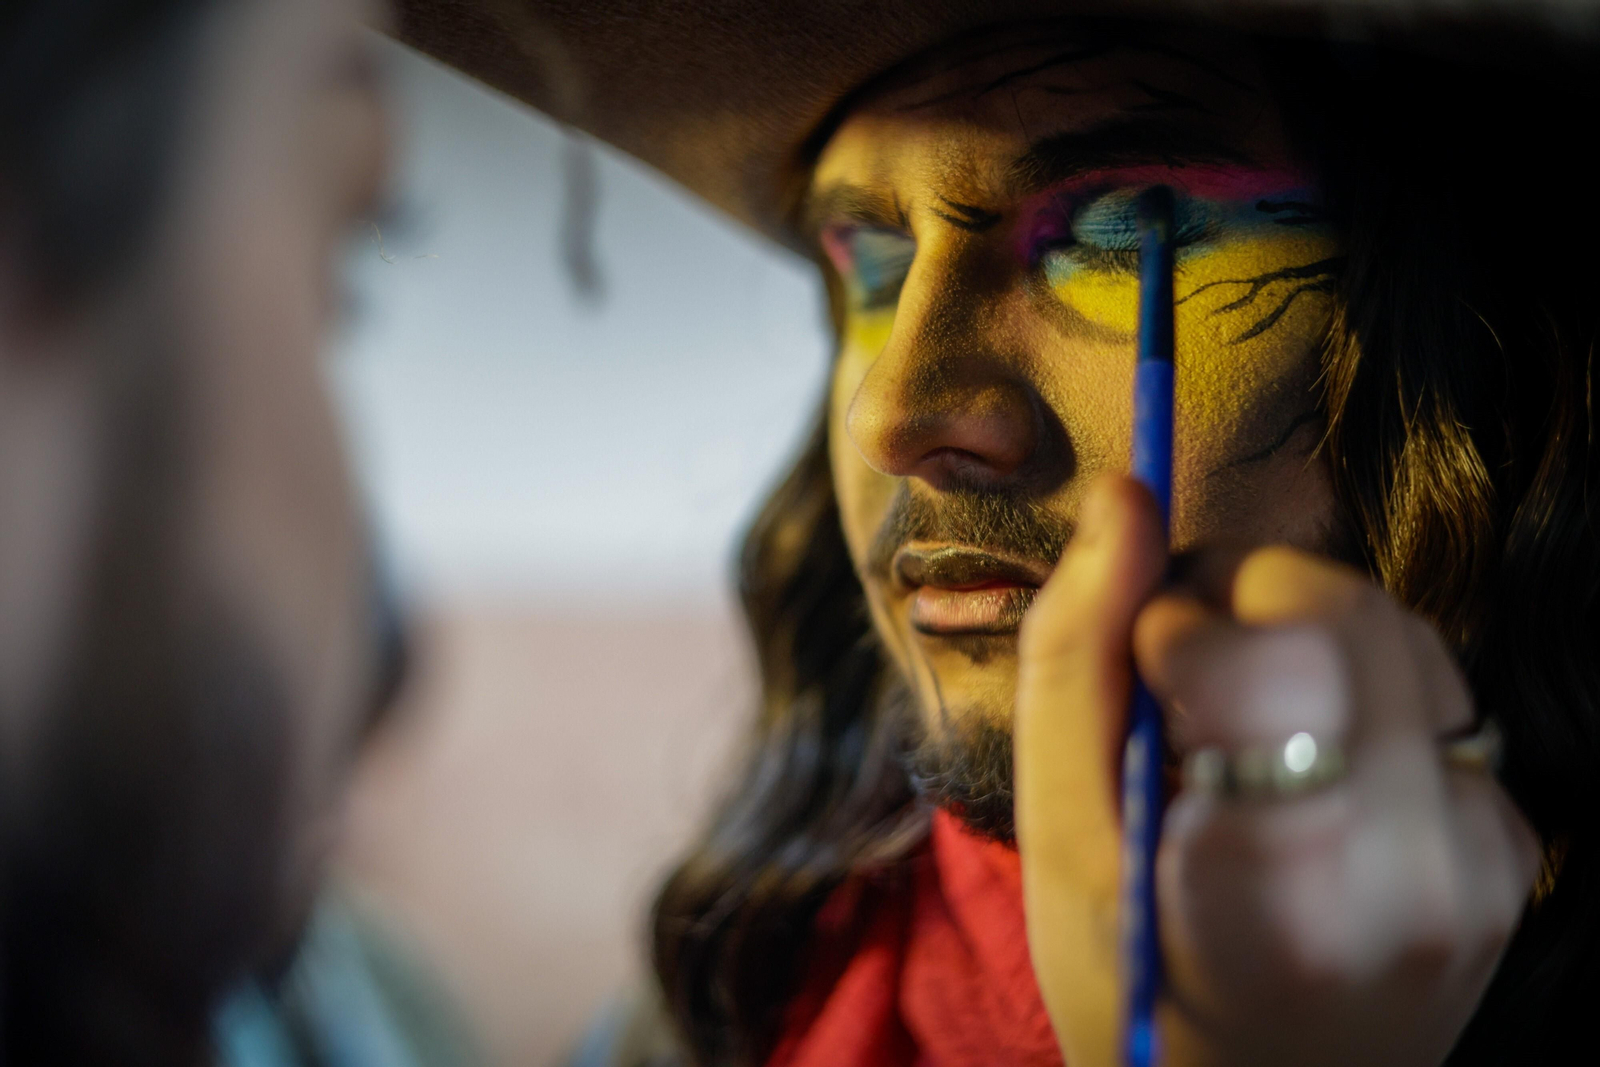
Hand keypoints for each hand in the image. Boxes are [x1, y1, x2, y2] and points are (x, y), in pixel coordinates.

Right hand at [1013, 474, 1539, 1066]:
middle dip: (1239, 598)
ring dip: (1295, 629)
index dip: (1186, 629)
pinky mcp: (1513, 836)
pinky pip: (1430, 686)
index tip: (1143, 681)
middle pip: (1345, 610)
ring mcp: (1488, 855)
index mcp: (1287, 891)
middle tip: (1174, 673)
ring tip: (1235, 715)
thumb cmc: (1129, 978)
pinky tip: (1302, 754)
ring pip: (1396, 626)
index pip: (1277, 653)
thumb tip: (1124, 493)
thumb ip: (1075, 656)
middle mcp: (1422, 869)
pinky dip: (1349, 680)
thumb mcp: (1059, 836)